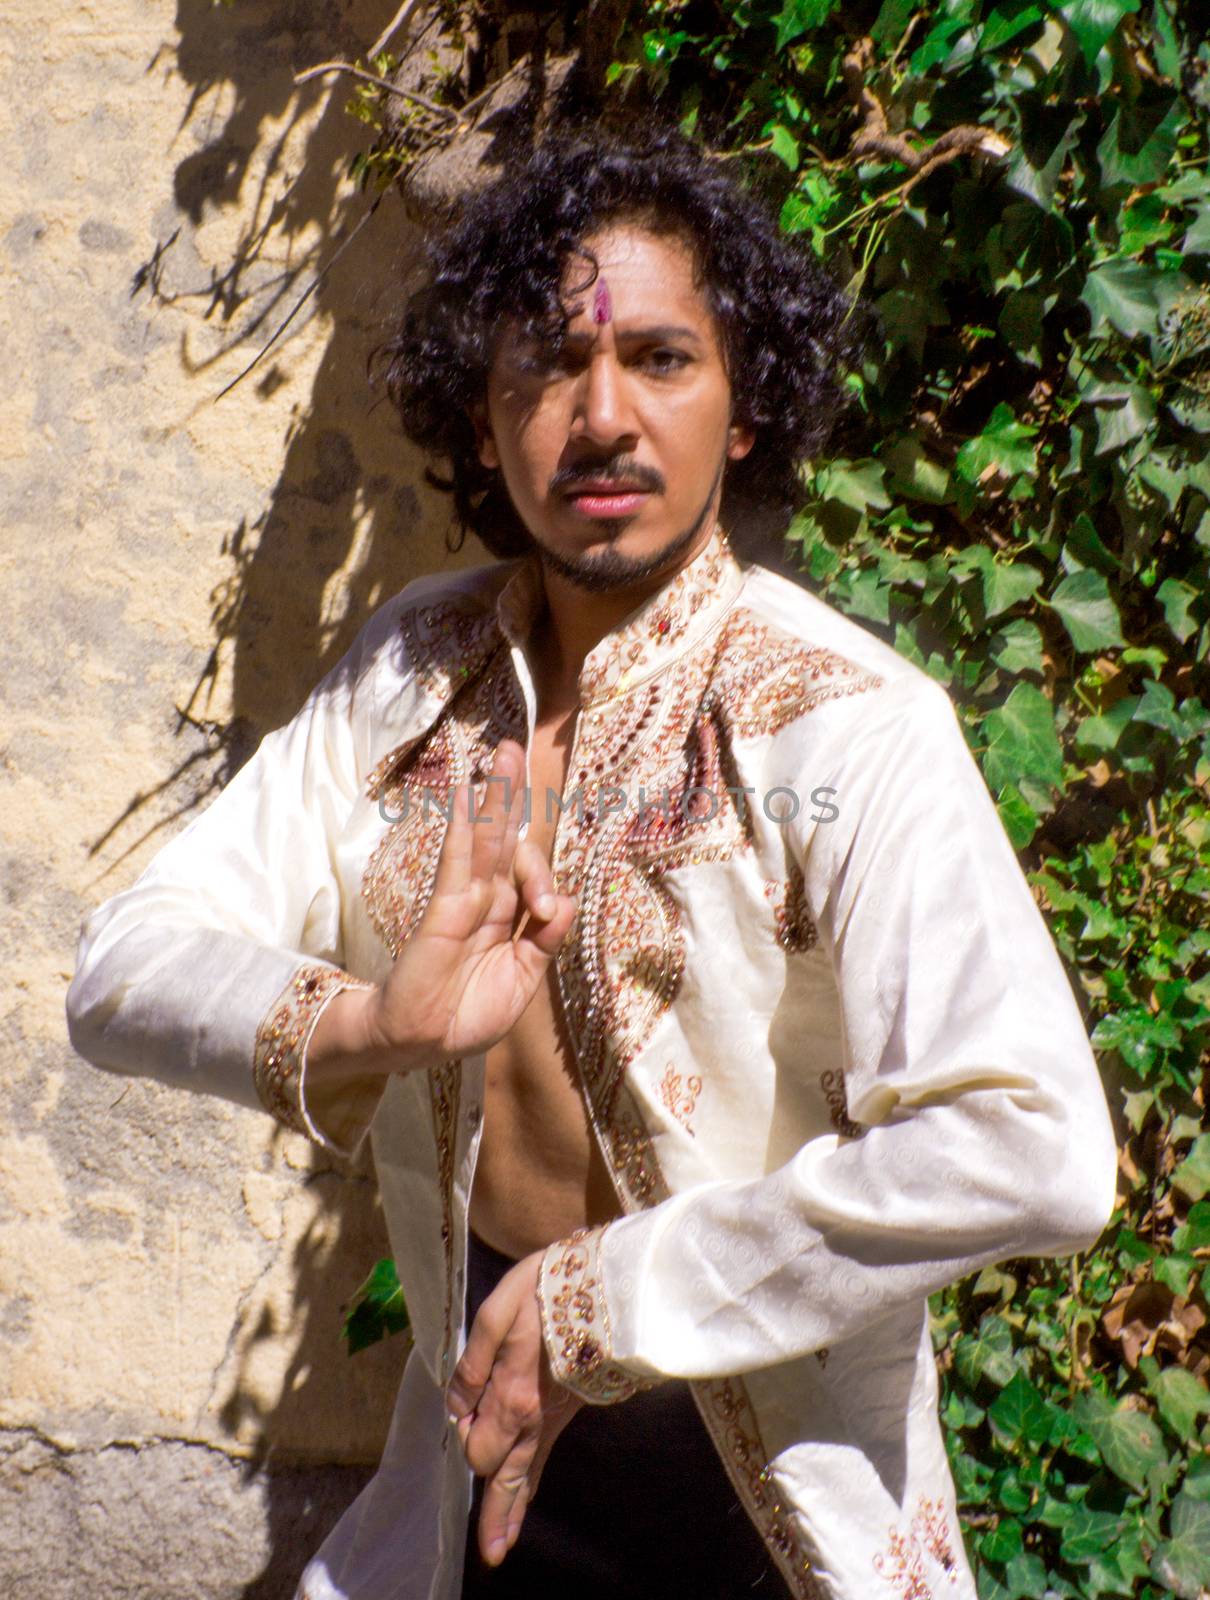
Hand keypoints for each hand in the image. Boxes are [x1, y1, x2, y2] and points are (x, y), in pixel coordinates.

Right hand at [367, 739, 577, 1066]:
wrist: (420, 1044)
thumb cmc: (467, 1017)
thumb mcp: (522, 982)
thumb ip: (544, 942)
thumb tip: (566, 901)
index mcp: (508, 917)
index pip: (531, 873)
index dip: (544, 878)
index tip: (546, 909)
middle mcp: (488, 899)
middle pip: (505, 838)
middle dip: (513, 796)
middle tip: (515, 750)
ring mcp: (464, 898)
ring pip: (485, 837)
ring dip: (494, 795)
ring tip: (503, 754)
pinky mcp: (443, 906)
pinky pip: (457, 859)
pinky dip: (462, 825)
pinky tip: (465, 789)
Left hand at [446, 1251, 584, 1566]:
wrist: (605, 1285)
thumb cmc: (545, 1291)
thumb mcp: (497, 1313)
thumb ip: (472, 1364)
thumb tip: (455, 1407)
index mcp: (512, 1398)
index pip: (477, 1448)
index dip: (464, 1434)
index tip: (465, 1406)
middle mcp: (532, 1421)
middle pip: (505, 1479)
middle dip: (494, 1514)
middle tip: (491, 1553)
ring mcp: (551, 1421)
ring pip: (528, 1476)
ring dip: (512, 1511)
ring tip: (500, 1546)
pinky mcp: (565, 1414)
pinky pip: (545, 1459)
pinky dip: (533, 1485)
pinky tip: (526, 1502)